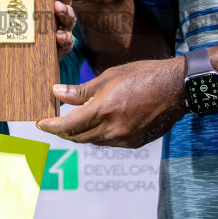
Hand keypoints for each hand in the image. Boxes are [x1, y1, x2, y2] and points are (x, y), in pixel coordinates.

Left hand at [0, 0, 78, 57]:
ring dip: (65, 10)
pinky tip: (58, 35)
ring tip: (57, 6)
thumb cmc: (9, 25)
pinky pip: (67, 42)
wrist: (16, 57)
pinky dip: (65, 38)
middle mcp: (56, 8)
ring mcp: (60, 26)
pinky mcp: (60, 46)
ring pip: (70, 16)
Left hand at [35, 57, 186, 147]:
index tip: (40, 123)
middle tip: (54, 122)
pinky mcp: (135, 143)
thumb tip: (57, 93)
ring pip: (93, 141)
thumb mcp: (109, 77)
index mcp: (104, 110)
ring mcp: (125, 139)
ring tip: (77, 119)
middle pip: (78, 138)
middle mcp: (113, 129)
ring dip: (82, 133)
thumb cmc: (143, 75)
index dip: (51, 126)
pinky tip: (100, 122)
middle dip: (63, 131)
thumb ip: (81, 90)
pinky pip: (109, 142)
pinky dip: (99, 134)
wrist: (176, 88)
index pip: (68, 126)